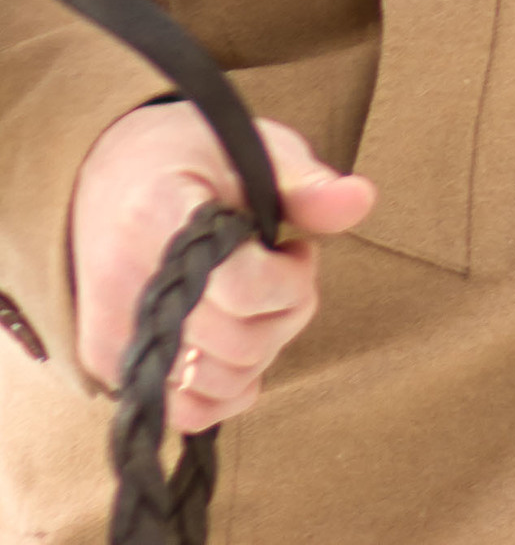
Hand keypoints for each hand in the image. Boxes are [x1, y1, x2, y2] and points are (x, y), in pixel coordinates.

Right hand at [71, 102, 373, 435]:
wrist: (109, 175)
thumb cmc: (192, 156)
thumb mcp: (253, 148)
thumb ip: (305, 184)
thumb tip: (362, 200)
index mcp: (158, 213)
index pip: (242, 285)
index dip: (291, 278)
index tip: (296, 248)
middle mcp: (126, 281)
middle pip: (238, 340)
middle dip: (287, 311)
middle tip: (286, 272)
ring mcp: (112, 329)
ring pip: (218, 383)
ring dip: (262, 350)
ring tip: (258, 300)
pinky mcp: (106, 361)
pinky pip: (186, 411)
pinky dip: (227, 389)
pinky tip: (236, 339)